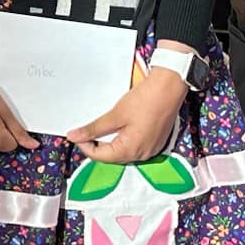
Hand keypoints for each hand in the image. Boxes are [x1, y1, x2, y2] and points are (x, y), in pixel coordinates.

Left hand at [67, 48, 192, 161]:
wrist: (169, 87)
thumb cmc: (145, 99)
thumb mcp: (115, 114)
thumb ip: (94, 129)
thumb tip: (74, 136)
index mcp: (131, 151)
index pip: (101, 157)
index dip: (85, 146)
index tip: (75, 134)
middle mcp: (142, 155)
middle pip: (112, 156)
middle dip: (96, 145)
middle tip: (85, 130)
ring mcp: (151, 149)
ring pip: (123, 152)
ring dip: (109, 142)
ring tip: (99, 128)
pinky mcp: (155, 141)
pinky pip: (134, 146)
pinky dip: (122, 140)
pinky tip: (117, 128)